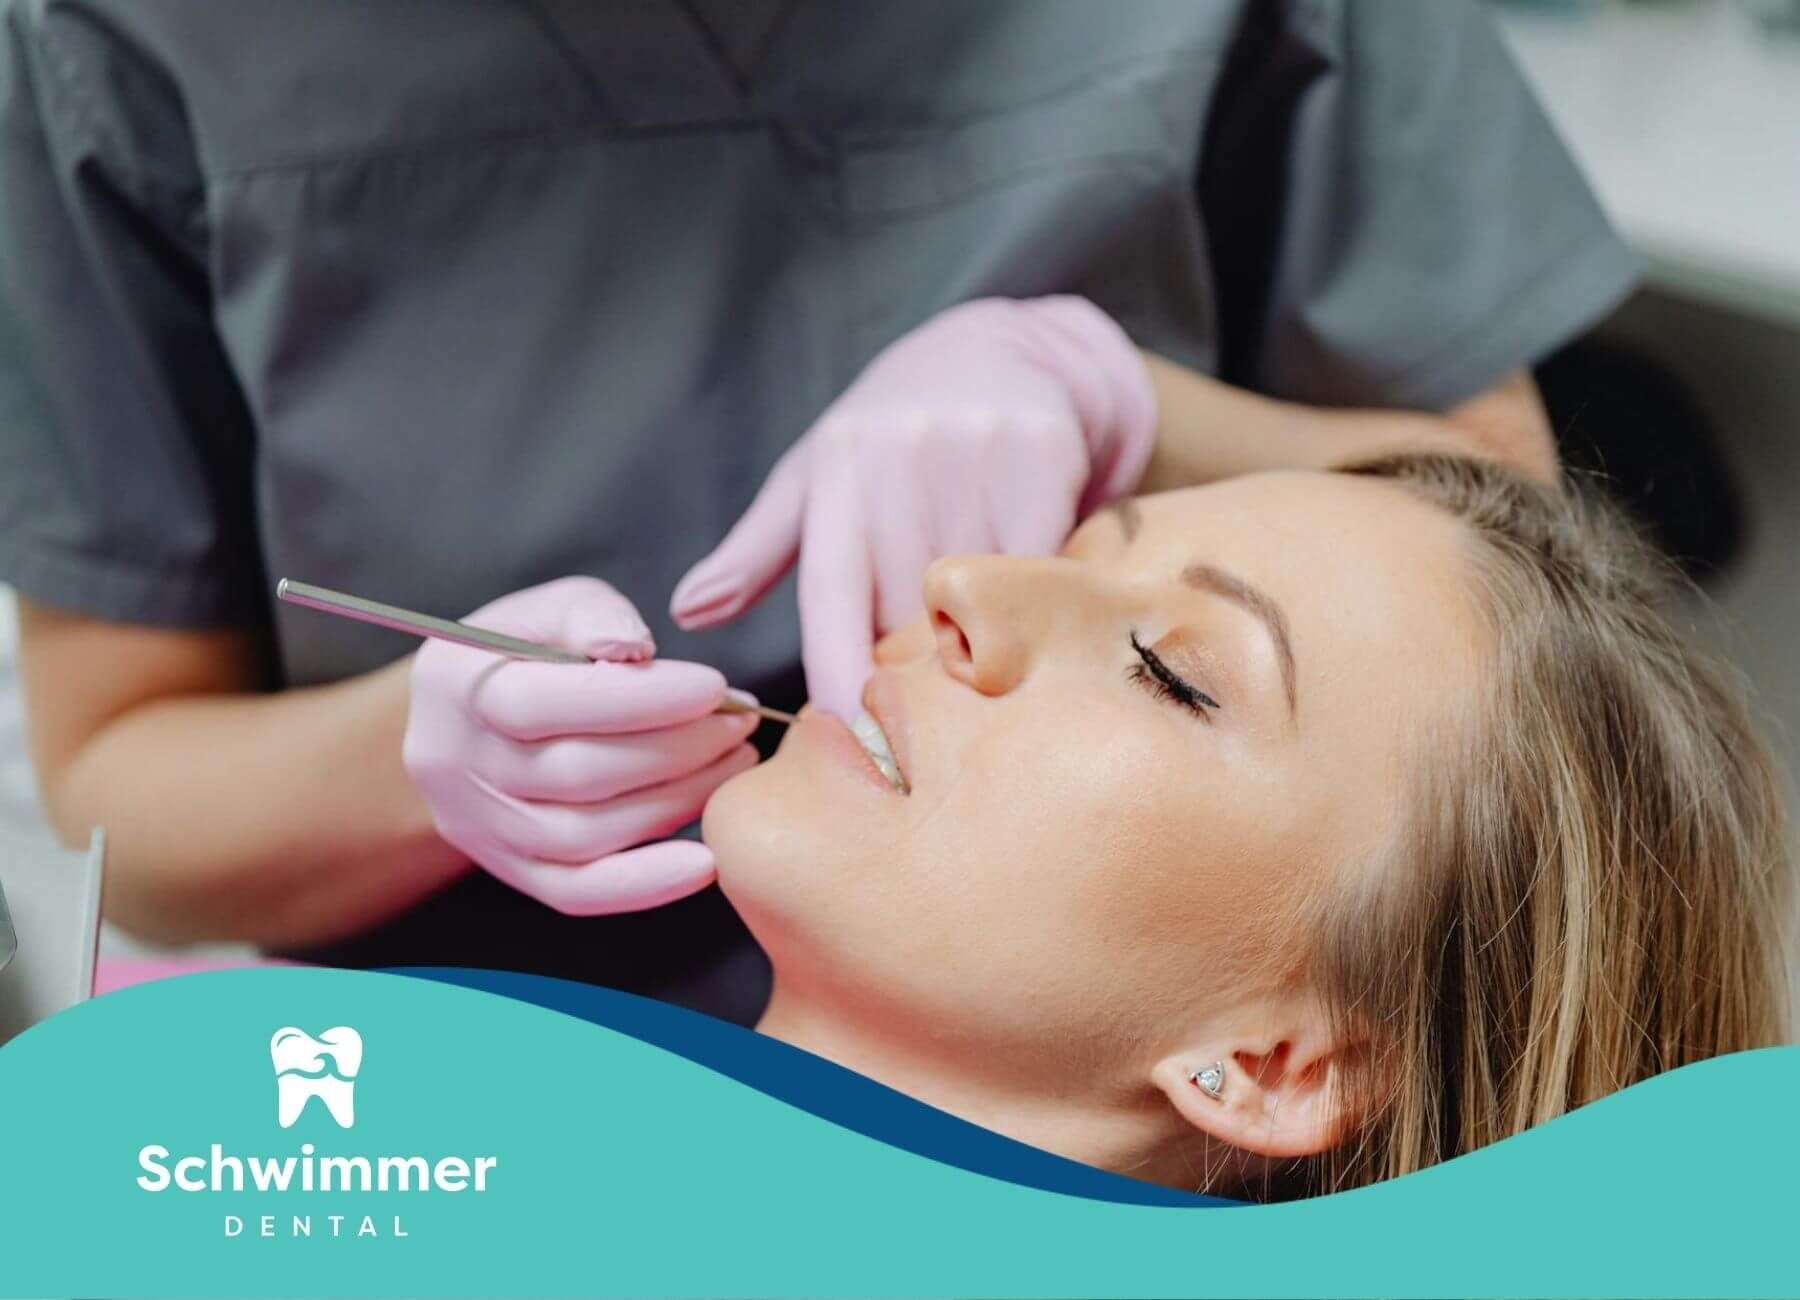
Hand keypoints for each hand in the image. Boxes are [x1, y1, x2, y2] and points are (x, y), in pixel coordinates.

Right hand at [402, 577, 758, 914]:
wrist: (466, 723)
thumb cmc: (524, 653)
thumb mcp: (548, 609)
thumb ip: (591, 615)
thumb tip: (634, 648)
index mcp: (456, 686)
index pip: (545, 704)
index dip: (640, 700)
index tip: (714, 688)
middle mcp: (457, 766)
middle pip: (577, 775)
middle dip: (677, 749)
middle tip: (740, 723)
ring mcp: (483, 828)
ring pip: (586, 836)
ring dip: (677, 802)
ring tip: (734, 764)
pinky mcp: (514, 872)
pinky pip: (578, 893)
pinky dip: (645, 885)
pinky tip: (707, 862)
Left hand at [670, 296, 1155, 716]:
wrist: (999, 353)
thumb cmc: (888, 436)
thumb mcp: (814, 478)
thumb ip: (755, 553)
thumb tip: (687, 611)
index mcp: (835, 474)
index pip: (833, 598)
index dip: (841, 674)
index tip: (851, 739)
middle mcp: (897, 460)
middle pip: (908, 612)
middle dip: (911, 669)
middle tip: (920, 713)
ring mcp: (971, 456)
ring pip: (978, 595)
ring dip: (973, 640)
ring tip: (972, 653)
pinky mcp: (1039, 456)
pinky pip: (1038, 568)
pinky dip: (1031, 603)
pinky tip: (1026, 611)